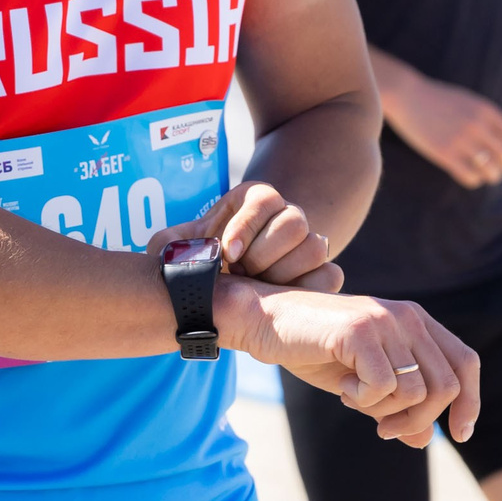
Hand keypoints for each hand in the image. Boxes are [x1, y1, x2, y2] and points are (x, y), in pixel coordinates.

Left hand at [157, 180, 338, 290]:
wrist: (233, 279)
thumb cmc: (206, 256)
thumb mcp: (184, 245)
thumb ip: (171, 243)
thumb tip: (171, 252)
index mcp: (256, 201)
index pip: (265, 199)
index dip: (246, 226)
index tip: (226, 253)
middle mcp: (288, 216)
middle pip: (294, 223)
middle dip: (263, 255)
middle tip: (240, 274)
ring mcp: (308, 244)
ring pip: (315, 248)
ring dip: (283, 274)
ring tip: (256, 288)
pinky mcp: (321, 272)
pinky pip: (330, 275)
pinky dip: (308, 290)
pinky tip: (278, 301)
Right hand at [216, 276, 479, 446]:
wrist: (265, 321)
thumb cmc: (313, 351)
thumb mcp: (363, 385)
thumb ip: (397, 408)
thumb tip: (426, 441)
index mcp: (416, 321)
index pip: (465, 363)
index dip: (470, 402)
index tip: (459, 434)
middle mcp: (408, 316)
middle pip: (445, 386)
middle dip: (419, 421)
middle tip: (384, 431)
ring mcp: (385, 321)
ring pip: (416, 392)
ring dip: (384, 411)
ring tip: (354, 399)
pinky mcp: (360, 332)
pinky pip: (383, 387)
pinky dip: (362, 400)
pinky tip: (342, 388)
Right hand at [382, 74, 501, 188]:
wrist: (407, 96)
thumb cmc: (438, 100)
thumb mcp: (468, 101)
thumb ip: (486, 117)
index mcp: (485, 110)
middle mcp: (476, 125)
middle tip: (501, 169)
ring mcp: (460, 140)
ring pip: (491, 169)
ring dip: (493, 176)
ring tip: (488, 176)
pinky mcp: (444, 154)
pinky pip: (470, 176)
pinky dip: (474, 180)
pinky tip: (470, 176)